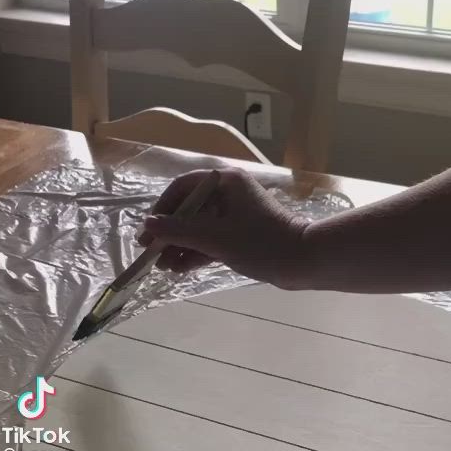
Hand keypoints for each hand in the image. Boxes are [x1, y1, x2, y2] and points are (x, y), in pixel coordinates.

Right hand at [141, 167, 313, 288]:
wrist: (303, 261)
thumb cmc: (261, 243)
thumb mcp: (215, 238)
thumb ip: (179, 231)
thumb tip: (148, 226)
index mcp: (225, 182)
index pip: (183, 189)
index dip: (162, 211)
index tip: (148, 233)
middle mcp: (229, 193)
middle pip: (189, 209)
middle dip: (170, 234)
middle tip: (151, 254)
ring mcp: (235, 215)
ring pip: (200, 228)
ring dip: (181, 246)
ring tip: (163, 267)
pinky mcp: (240, 235)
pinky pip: (211, 240)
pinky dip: (197, 253)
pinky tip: (179, 268)